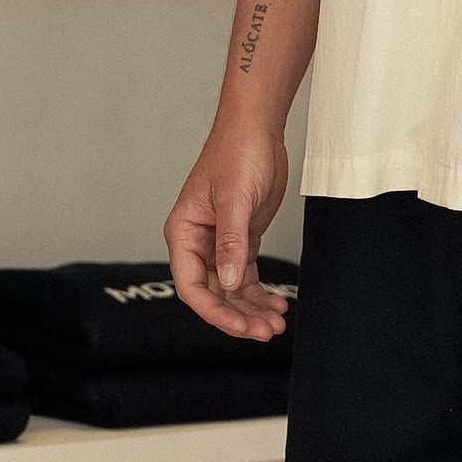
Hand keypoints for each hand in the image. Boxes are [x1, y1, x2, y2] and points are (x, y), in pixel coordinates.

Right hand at [165, 114, 292, 337]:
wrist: (257, 130)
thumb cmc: (237, 153)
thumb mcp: (235, 199)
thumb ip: (231, 242)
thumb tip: (228, 282)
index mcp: (183, 233)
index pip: (191, 286)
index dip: (214, 311)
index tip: (239, 326)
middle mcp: (197, 243)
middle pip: (213, 294)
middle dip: (238, 315)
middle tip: (266, 331)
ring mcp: (219, 243)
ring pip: (232, 289)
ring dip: (252, 309)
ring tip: (277, 324)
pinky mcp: (240, 240)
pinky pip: (247, 277)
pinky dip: (261, 293)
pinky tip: (278, 304)